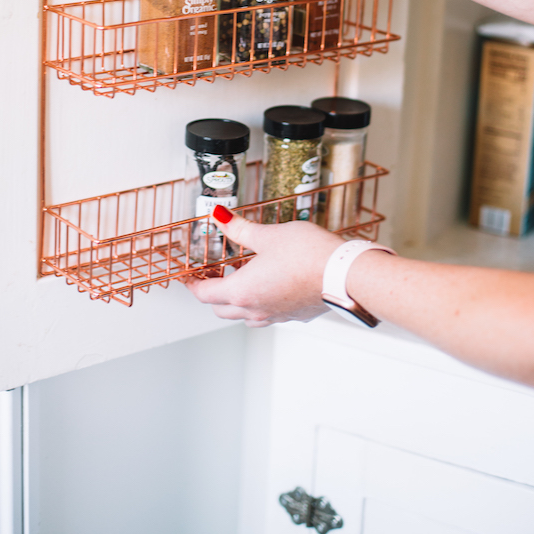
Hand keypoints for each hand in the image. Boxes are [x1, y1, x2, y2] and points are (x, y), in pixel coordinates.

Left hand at [185, 206, 342, 326]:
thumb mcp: (268, 235)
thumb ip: (241, 228)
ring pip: (246, 316)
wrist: (344, 275)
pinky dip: (262, 303)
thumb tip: (220, 217)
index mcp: (243, 292)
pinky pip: (269, 315)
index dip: (193, 284)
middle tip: (214, 275)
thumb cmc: (308, 256)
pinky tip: (272, 285)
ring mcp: (277, 315)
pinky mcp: (296, 316)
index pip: (205, 295)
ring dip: (237, 301)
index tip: (189, 277)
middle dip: (213, 293)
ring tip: (243, 278)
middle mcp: (257, 309)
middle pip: (221, 309)